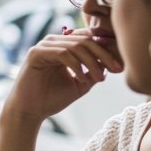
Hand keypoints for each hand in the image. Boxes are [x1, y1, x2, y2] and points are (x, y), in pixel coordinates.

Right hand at [2, 28, 123, 121]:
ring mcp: (43, 46)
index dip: (105, 49)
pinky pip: (63, 53)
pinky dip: (77, 66)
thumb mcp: (80, 83)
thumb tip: (112, 62)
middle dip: (103, 54)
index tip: (120, 66)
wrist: (30, 111)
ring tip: (99, 78)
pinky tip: (83, 78)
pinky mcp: (36, 53)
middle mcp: (52, 42)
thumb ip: (94, 70)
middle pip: (85, 40)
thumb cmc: (52, 98)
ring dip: (92, 62)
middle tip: (117, 69)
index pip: (87, 38)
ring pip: (76, 45)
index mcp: (62, 46)